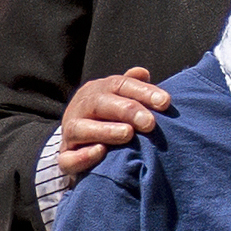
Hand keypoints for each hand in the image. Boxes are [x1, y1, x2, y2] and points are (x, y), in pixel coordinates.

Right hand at [60, 68, 167, 184]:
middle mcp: (81, 108)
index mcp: (98, 91)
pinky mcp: (65, 156)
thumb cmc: (108, 116)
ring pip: (80, 128)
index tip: (165, 102)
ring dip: (105, 131)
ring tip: (128, 134)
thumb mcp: (120, 98)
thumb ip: (133, 87)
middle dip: (126, 111)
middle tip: (149, 122)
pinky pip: (68, 158)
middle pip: (99, 103)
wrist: (77, 140)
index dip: (143, 92)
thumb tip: (143, 73)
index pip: (119, 85)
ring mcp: (70, 132)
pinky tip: (101, 152)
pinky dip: (83, 156)